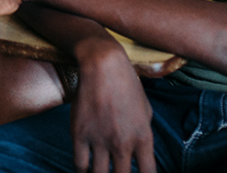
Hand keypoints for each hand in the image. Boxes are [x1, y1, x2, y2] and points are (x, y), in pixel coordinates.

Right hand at [69, 42, 155, 172]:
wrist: (103, 65)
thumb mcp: (146, 111)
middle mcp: (123, 143)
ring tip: (99, 172)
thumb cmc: (127, 84)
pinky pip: (80, 164)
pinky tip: (85, 167)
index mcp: (143, 138)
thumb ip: (144, 135)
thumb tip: (139, 154)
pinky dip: (82, 170)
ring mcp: (100, 139)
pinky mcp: (80, 133)